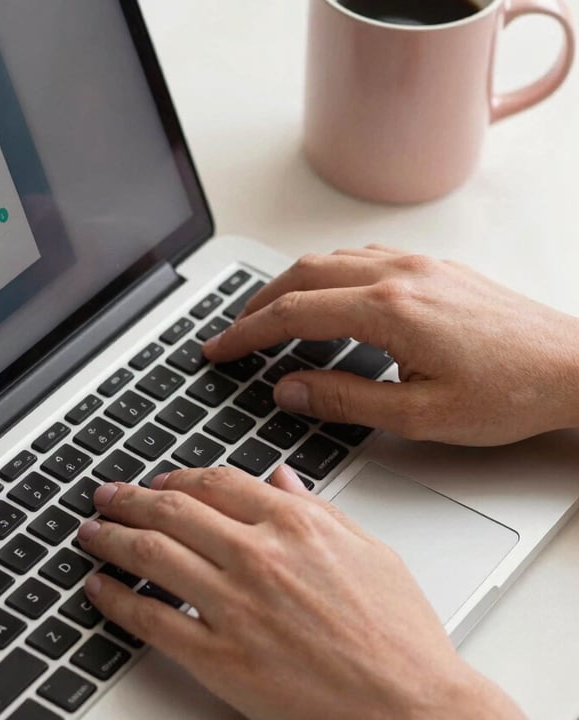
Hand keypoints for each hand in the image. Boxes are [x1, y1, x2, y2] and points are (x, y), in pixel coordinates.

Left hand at [77, 467, 568, 719]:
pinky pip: (152, 621)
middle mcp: (259, 556)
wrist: (416, 711)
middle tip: (106, 497)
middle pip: (173, 510)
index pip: (215, 482)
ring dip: (112, 539)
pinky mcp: (221, 660)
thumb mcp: (369, 551)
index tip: (159, 481)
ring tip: (92, 533)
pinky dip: (117, 601)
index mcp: (296, 525)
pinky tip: (99, 590)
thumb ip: (318, 510)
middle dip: (130, 498)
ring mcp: (236, 607)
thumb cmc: (401, 637)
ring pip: (153, 556)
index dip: (177, 477)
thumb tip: (281, 481)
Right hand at [203, 246, 578, 445]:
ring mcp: (418, 266)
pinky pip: (362, 258)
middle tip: (233, 333)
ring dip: (290, 285)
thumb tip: (291, 388)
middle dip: (256, 304)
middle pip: (302, 275)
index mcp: (389, 310)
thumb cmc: (510, 393)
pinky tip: (326, 296)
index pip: (293, 314)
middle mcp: (398, 276)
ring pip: (330, 261)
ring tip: (268, 315)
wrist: (576, 368)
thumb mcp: (419, 417)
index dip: (246, 333)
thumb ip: (346, 401)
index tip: (219, 348)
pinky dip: (326, 274)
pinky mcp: (434, 269)